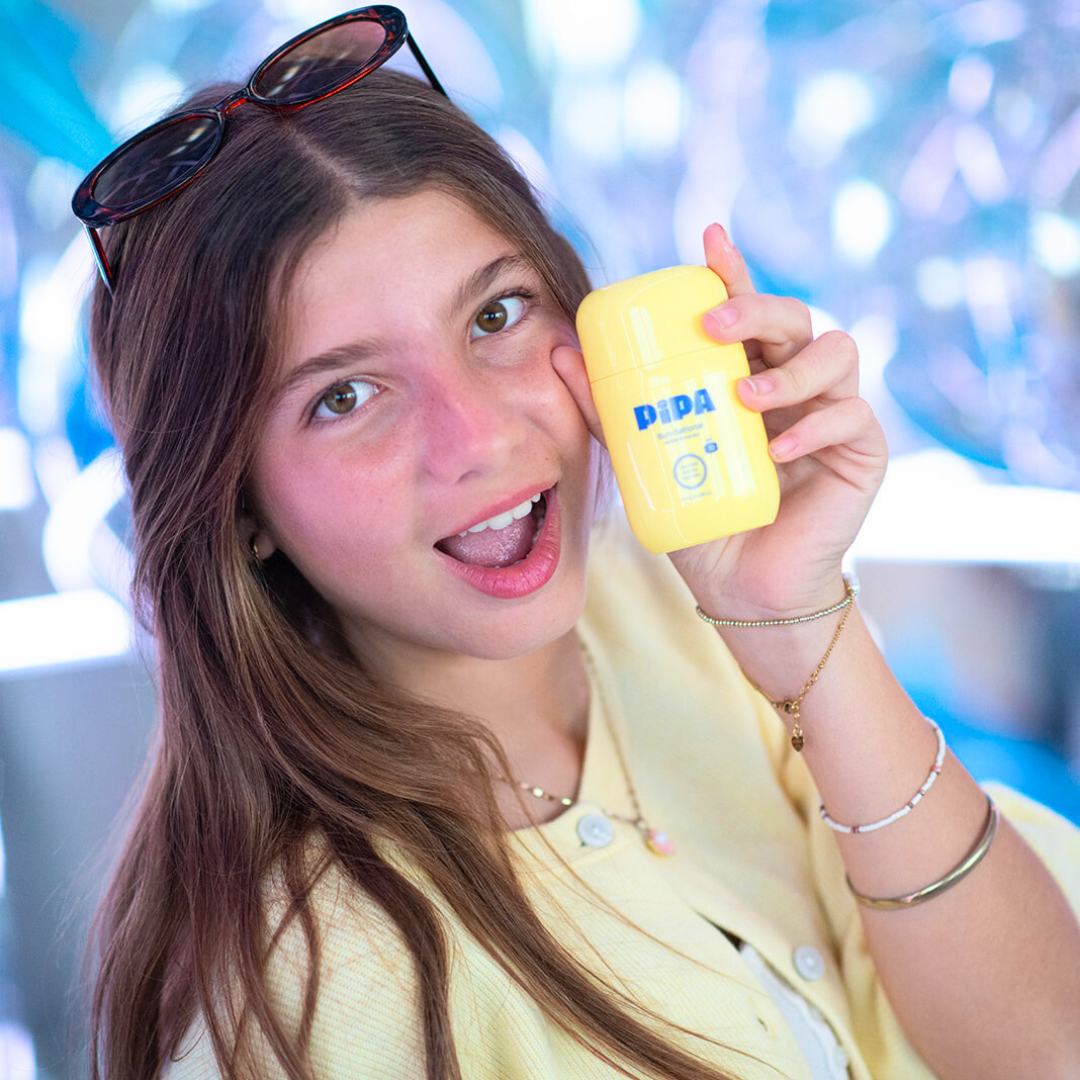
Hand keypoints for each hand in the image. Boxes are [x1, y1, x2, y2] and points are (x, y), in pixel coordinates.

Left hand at [553, 223, 887, 618]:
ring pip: (836, 352)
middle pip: (794, 317)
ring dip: (789, 370)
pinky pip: (854, 417)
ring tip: (745, 398)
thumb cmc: (700, 517)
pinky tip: (779, 452)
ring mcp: (830, 414)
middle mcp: (793, 384)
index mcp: (747, 375)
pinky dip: (817, 427)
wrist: (742, 588)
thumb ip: (611, 412)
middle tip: (713, 327)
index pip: (744, 311)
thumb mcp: (647, 460)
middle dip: (757, 309)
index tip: (708, 240)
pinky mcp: (861, 452)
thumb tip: (559, 356)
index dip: (732, 272)